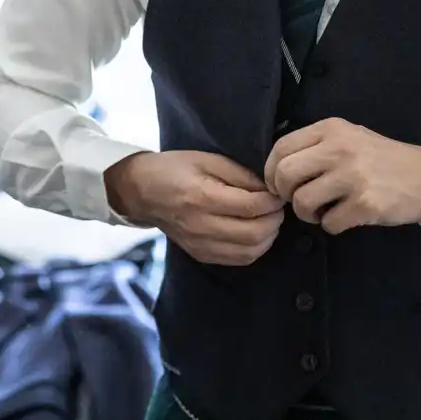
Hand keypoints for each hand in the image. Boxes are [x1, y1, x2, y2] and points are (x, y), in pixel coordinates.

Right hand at [104, 150, 285, 265]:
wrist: (142, 192)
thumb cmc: (174, 169)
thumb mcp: (207, 160)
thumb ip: (240, 175)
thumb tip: (269, 190)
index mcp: (202, 197)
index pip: (251, 206)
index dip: (272, 201)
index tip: (277, 193)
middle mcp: (202, 225)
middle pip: (254, 233)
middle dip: (274, 220)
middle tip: (276, 207)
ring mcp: (200, 244)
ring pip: (250, 251)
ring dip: (268, 237)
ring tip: (268, 220)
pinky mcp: (201, 255)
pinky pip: (238, 259)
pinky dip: (255, 248)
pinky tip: (255, 234)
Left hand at [262, 118, 420, 234]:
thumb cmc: (381, 159)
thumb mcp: (348, 137)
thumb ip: (316, 146)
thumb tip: (277, 168)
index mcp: (330, 129)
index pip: (280, 148)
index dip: (270, 171)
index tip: (276, 184)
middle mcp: (339, 149)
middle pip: (284, 174)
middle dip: (283, 193)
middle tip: (296, 200)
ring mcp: (352, 176)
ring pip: (302, 201)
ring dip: (306, 214)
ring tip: (320, 211)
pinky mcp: (365, 204)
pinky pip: (328, 223)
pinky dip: (331, 226)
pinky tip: (343, 218)